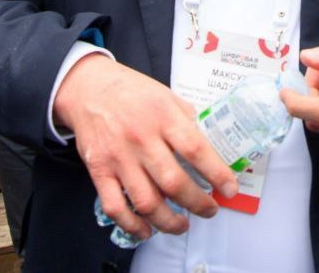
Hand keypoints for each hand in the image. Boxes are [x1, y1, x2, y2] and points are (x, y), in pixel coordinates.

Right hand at [53, 54, 237, 240]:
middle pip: (173, 182)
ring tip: (182, 225)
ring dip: (169, 222)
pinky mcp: (99, 171)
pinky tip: (147, 230)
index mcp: (163, 117)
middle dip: (198, 204)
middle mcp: (141, 139)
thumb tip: (212, 148)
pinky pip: (115, 207)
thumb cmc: (132, 92)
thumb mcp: (167, 96)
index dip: (217, 173)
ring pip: (146, 201)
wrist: (89, 88)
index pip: (195, 150)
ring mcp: (119, 157)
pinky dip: (132, 225)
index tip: (230, 189)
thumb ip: (187, 121)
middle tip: (210, 210)